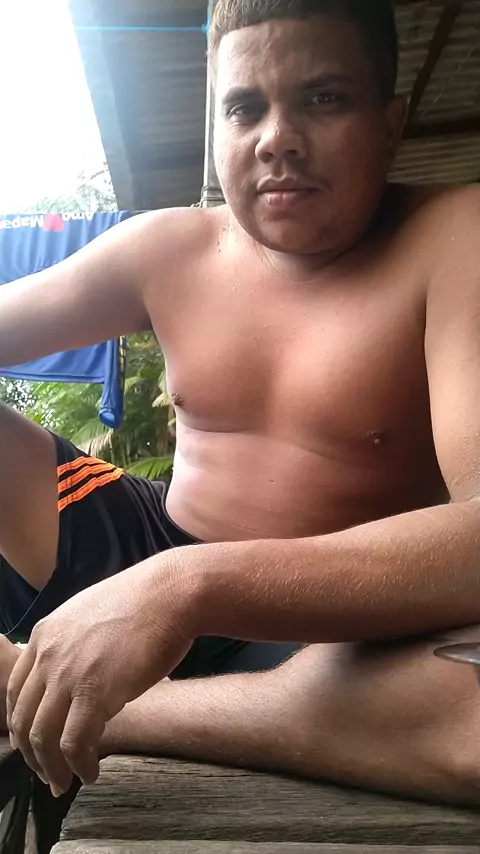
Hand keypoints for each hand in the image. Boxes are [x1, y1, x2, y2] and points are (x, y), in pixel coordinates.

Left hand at [6, 555, 193, 795]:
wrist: (171, 593)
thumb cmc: (144, 602)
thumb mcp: (90, 615)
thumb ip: (72, 643)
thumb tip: (75, 672)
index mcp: (44, 634)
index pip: (16, 691)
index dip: (21, 725)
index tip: (34, 744)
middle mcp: (48, 655)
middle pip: (22, 719)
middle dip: (32, 755)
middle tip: (47, 773)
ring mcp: (68, 675)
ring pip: (42, 737)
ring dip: (51, 768)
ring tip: (65, 782)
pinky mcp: (95, 694)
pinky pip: (74, 744)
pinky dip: (79, 766)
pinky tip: (91, 772)